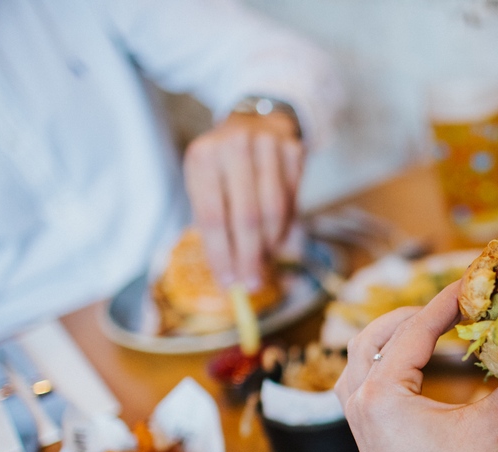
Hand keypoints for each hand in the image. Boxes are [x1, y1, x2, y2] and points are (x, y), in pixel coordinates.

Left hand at [183, 111, 304, 287]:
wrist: (256, 119)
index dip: (221, 254)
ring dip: (270, 245)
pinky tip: (276, 238)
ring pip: (274, 210)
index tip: (228, 283)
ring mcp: (268, 145)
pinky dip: (285, 226)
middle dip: (250, 257)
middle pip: (246, 216)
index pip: (212, 216)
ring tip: (264, 263)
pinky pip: (293, 200)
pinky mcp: (294, 150)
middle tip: (252, 286)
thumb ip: (215, 227)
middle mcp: (234, 145)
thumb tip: (232, 277)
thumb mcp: (207, 184)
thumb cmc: (225, 165)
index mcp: (202, 156)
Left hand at [335, 283, 497, 451]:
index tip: (476, 279)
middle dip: (414, 313)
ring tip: (431, 325)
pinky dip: (382, 359)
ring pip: (360, 354)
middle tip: (455, 303)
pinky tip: (415, 365)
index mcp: (383, 391)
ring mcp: (355, 416)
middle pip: (376, 333)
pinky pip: (360, 378)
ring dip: (392, 334)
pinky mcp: (362, 432)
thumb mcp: (494, 429)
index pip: (416, 328)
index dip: (448, 300)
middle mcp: (359, 397)